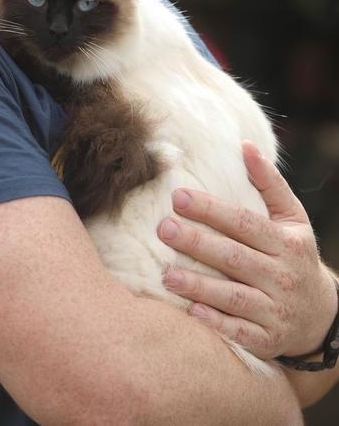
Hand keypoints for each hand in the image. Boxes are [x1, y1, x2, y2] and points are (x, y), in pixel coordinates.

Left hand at [158, 141, 336, 360]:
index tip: (177, 197)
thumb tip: (245, 145)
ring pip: (235, 297)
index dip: (211, 209)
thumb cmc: (294, 254)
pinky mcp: (268, 340)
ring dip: (199, 286)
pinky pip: (240, 332)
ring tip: (166, 274)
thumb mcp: (292, 218)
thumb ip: (269, 183)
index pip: (244, 223)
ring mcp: (276, 311)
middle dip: (198, 243)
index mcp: (286, 243)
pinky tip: (190, 311)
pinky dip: (216, 323)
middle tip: (164, 229)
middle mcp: (283, 276)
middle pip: (235, 258)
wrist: (321, 314)